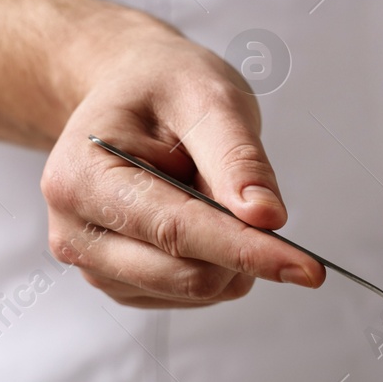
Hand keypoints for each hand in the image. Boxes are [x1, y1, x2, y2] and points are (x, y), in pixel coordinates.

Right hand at [40, 14, 324, 307]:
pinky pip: (194, 295)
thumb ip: (237, 158)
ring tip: (209, 189)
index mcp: (81, 179)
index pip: (177, 232)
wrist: (128, 92)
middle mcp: (76, 233)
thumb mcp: (207, 97)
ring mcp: (96, 265)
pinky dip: (219, 262)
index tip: (306, 268)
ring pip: (197, 291)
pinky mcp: (121, 283)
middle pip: (188, 274)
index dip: (248, 252)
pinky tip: (201, 215)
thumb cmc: (161, 87)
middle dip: (244, 247)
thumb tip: (266, 218)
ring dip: (230, 253)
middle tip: (255, 196)